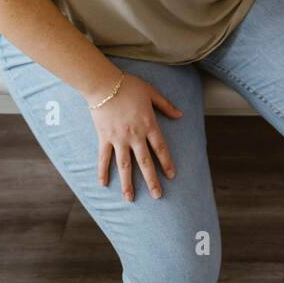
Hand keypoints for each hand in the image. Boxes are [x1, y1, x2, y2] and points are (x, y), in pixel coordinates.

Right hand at [89, 72, 182, 200]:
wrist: (104, 84)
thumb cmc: (129, 86)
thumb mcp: (152, 92)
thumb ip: (166, 105)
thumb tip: (180, 114)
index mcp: (149, 124)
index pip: (160, 148)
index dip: (167, 163)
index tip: (171, 176)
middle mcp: (135, 135)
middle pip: (145, 162)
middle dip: (152, 180)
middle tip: (158, 196)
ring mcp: (119, 138)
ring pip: (125, 165)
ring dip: (128, 183)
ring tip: (130, 199)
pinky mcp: (104, 138)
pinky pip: (104, 157)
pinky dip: (103, 171)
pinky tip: (103, 184)